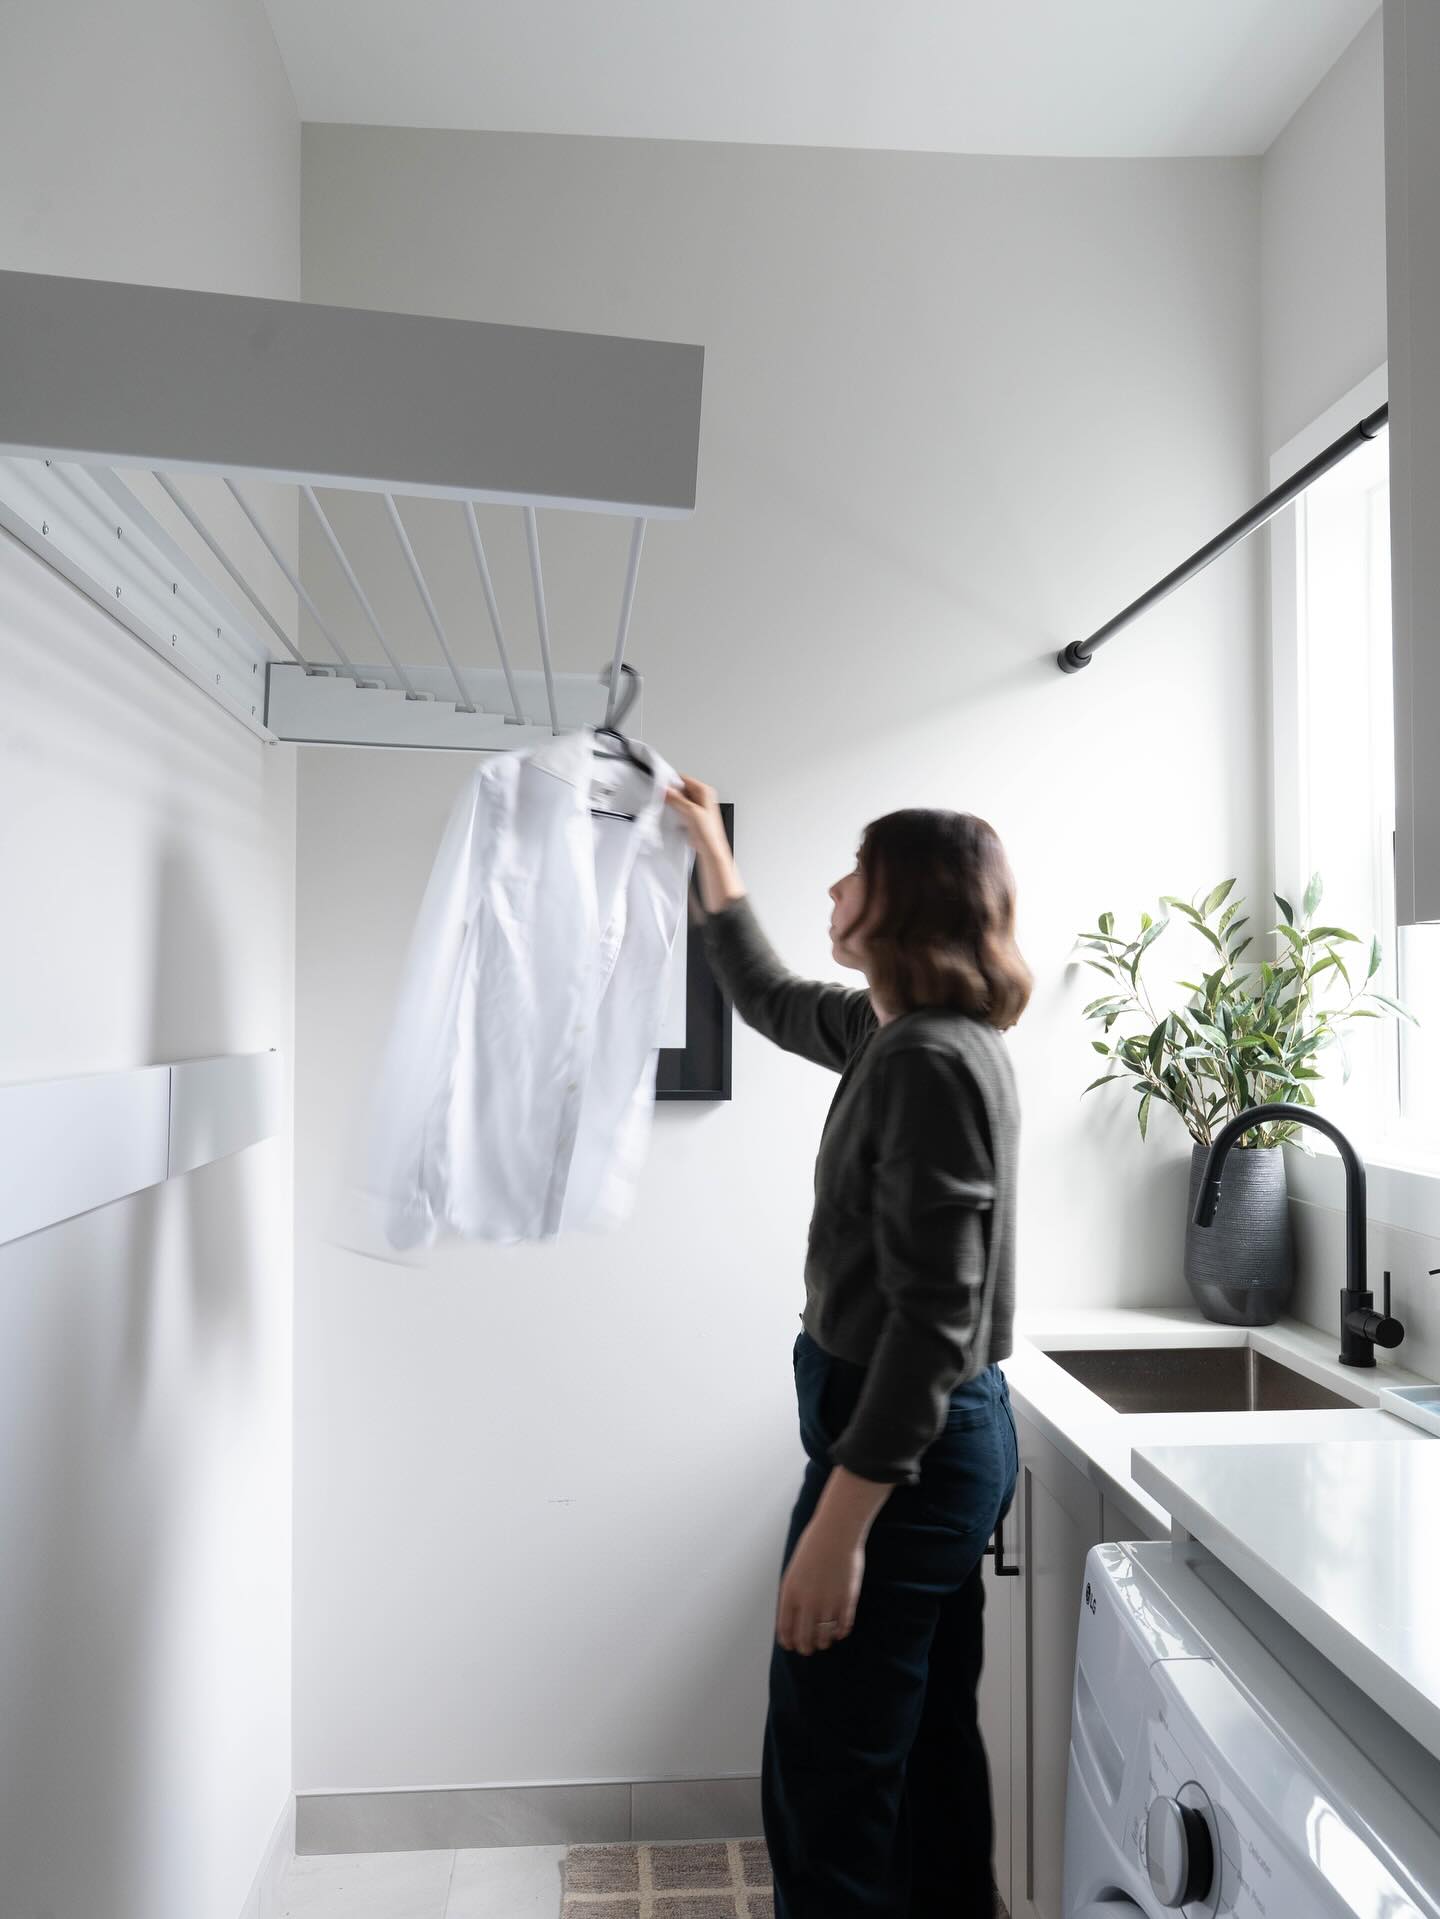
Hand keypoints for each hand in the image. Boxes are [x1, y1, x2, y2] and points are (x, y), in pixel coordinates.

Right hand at [664, 775, 727, 855]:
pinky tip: (673, 817)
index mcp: (706, 791)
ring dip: (673, 803)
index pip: (684, 779)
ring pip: (680, 799)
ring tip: (669, 809)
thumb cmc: (709, 833)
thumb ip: (677, 799)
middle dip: (672, 794)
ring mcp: (698, 807)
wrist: (711, 850)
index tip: (662, 788)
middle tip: (664, 799)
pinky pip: (680, 809)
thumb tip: (667, 790)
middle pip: (681, 789)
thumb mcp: (691, 812)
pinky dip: (675, 811)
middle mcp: (703, 797)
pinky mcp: (693, 816)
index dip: (672, 782)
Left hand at [775, 1515, 864, 1654]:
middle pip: (804, 1638)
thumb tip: (794, 1619)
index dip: (788, 1641)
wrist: (836, 1532)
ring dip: (823, 1642)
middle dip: (805, 1648)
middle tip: (808, 1649)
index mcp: (790, 1593)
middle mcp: (807, 1601)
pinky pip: (843, 1628)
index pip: (785, 1629)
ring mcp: (828, 1602)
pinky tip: (839, 1631)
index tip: (791, 1645)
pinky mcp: (847, 1601)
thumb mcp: (794, 1571)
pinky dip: (840, 1633)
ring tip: (824, 1641)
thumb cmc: (814, 1547)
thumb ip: (793, 1595)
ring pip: (824, 1638)